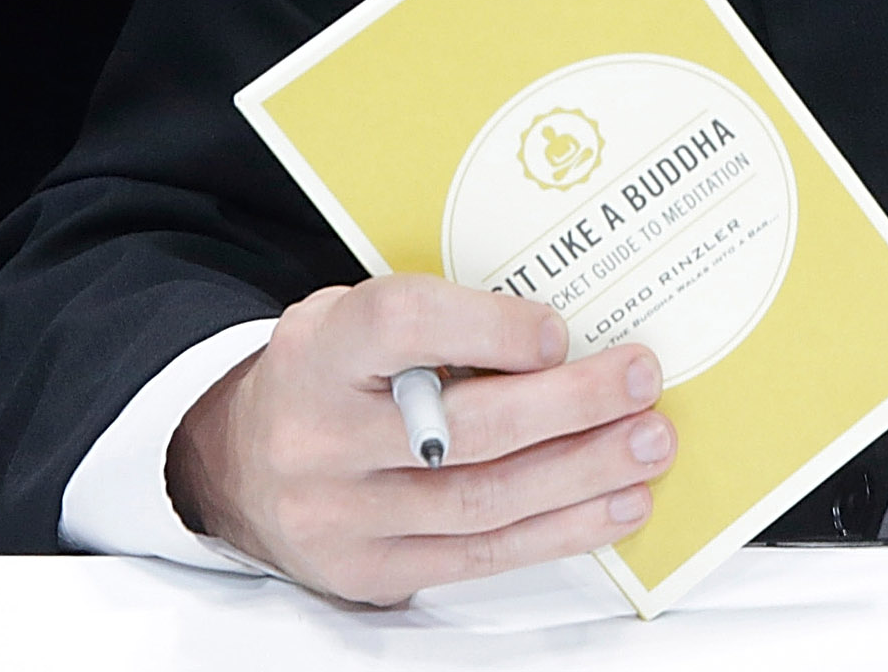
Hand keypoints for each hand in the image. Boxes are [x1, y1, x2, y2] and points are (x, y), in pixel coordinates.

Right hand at [165, 274, 675, 605]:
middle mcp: (321, 438)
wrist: (239, 462)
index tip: (557, 331)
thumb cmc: (329, 373)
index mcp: (321, 351)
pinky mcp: (369, 571)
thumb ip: (438, 318)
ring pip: (483, 500)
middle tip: (640, 380)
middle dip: (569, 405)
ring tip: (649, 444)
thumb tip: (566, 332)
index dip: (488, 327)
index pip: (404, 326)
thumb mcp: (356, 315)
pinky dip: (560, 530)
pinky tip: (616, 504)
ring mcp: (343, 516)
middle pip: (462, 429)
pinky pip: (480, 557)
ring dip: (582, 473)